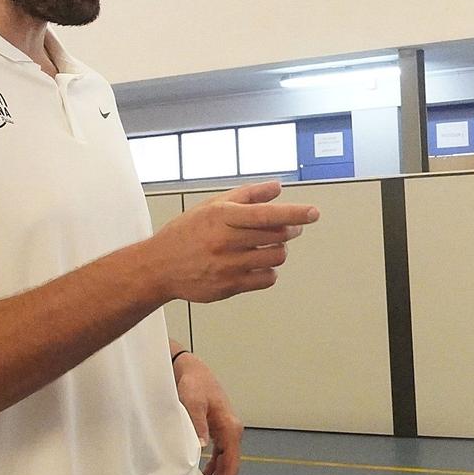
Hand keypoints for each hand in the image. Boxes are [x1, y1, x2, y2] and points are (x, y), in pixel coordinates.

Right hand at [152, 182, 318, 303]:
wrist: (159, 267)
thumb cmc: (187, 233)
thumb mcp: (212, 206)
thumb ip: (247, 195)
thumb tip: (277, 188)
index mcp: (222, 216)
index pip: (267, 214)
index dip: (294, 213)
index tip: (313, 213)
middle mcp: (226, 240)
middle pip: (277, 236)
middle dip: (290, 230)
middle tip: (289, 228)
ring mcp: (228, 265)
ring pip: (276, 257)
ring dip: (280, 250)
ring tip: (269, 246)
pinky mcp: (229, 286)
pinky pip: (267, 278)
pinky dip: (270, 271)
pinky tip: (259, 264)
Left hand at [174, 352, 243, 474]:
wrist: (191, 368)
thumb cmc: (193, 384)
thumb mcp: (193, 401)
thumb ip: (197, 423)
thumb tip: (203, 447)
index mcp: (230, 426)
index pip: (231, 461)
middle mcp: (231, 430)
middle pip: (231, 463)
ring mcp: (225, 429)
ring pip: (226, 459)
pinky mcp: (217, 428)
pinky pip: (219, 453)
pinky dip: (214, 466)